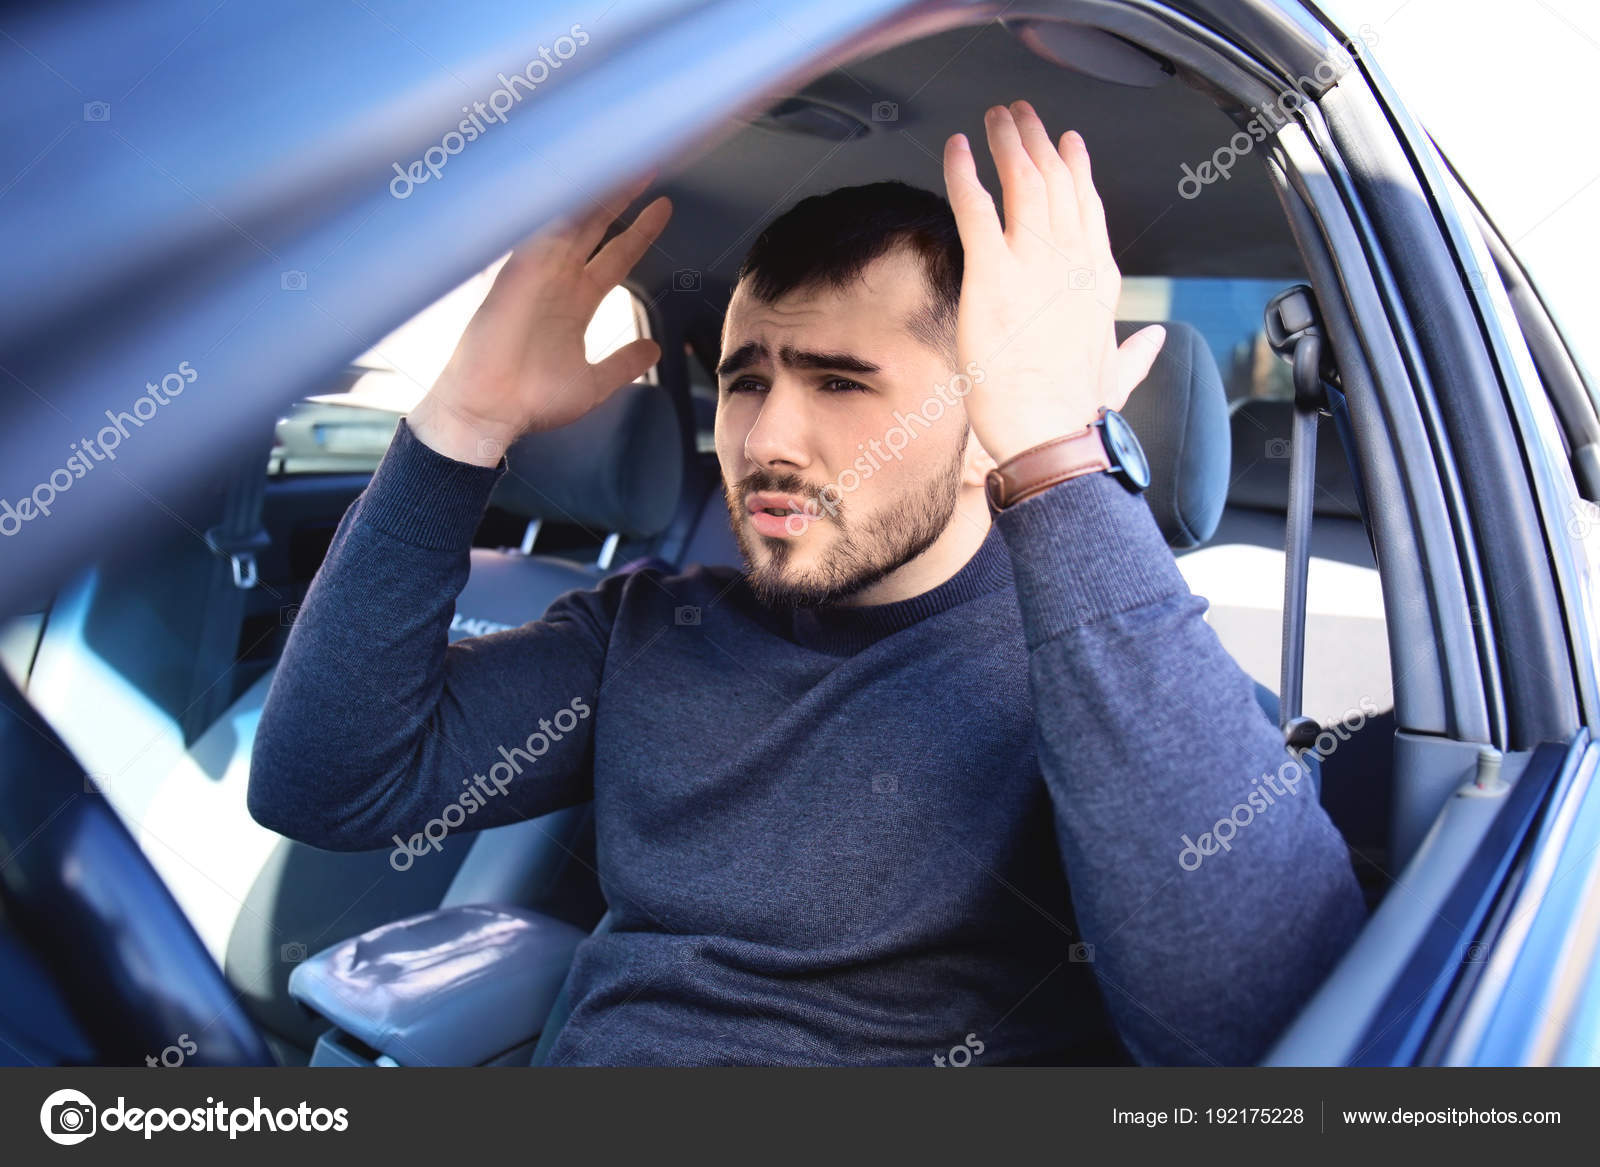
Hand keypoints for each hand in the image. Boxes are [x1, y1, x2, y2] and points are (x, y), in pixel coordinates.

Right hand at [408, 172, 671, 465]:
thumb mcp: (594, 383)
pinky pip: (539, 227)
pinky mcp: (517, 271)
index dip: (639, 231)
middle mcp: (557, 280)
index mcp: (575, 301)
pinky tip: (577, 174)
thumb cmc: (531, 400)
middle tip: (646, 162)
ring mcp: (536, 272)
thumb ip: (624, 363)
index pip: (615, 255)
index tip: (663, 207)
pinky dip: (558, 203)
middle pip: (594, 225)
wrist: (491, 411)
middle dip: (619, 194)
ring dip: (594, 189)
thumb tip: (654, 350)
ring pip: (570, 218)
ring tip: (620, 156)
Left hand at [942, 101, 1165, 465]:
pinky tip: (956, 150)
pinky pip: (976, 208)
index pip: (1088, 212)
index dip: (1077, 173)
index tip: (1068, 145)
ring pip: (1023, 184)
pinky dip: (964, 173)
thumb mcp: (1116, 377)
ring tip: (996, 118)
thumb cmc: (1077, 415)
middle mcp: (1070, 263)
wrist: (1052, 433)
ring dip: (1007, 143)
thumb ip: (1137, 353)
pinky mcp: (993, 274)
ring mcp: (1034, 264)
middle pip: (1057, 184)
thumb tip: (1155, 339)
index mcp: (1097, 283)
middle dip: (1038, 143)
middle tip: (1023, 116)